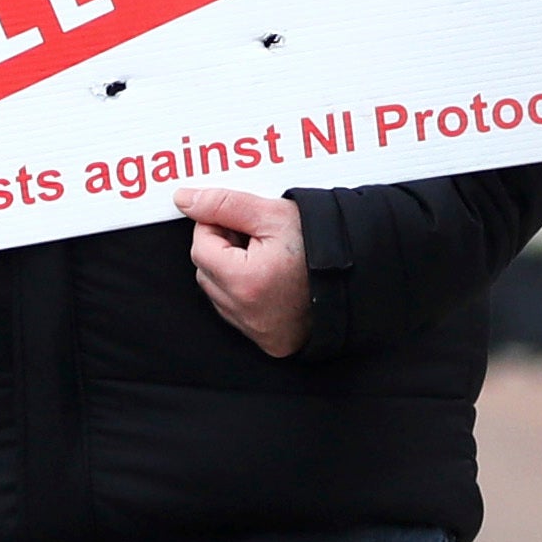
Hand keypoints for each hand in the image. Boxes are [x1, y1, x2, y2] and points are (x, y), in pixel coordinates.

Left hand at [181, 189, 311, 357]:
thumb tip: (184, 199)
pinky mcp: (267, 342)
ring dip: (231, 272)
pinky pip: (238, 314)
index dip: (216, 226)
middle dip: (223, 249)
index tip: (238, 220)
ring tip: (265, 257)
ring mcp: (255, 330)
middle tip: (255, 236)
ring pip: (219, 294)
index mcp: (245, 280)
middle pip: (207, 271)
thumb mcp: (273, 214)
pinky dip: (245, 294)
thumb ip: (224, 203)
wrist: (356, 278)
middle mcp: (246, 312)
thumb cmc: (321, 246)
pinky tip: (270, 279)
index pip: (201, 246)